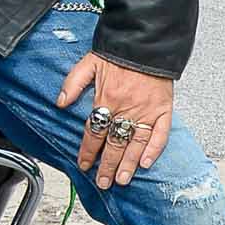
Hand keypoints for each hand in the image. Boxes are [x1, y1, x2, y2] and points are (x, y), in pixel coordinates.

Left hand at [57, 54, 173, 189]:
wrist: (147, 42)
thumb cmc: (118, 53)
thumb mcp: (88, 63)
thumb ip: (73, 84)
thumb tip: (60, 103)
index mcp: (106, 99)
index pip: (94, 132)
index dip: (88, 151)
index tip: (84, 165)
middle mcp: (126, 108)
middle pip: (115, 143)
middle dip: (107, 166)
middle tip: (103, 182)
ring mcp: (146, 110)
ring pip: (136, 143)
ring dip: (128, 164)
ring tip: (122, 180)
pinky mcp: (164, 109)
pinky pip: (160, 134)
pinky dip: (154, 149)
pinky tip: (146, 163)